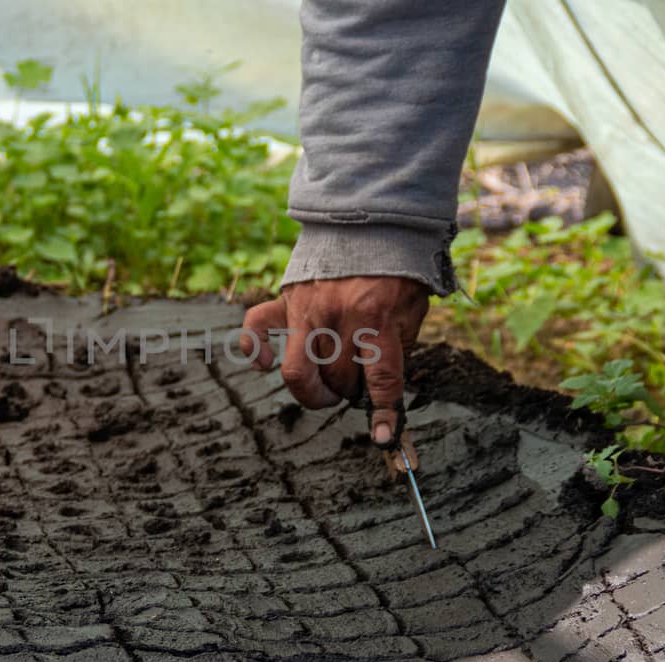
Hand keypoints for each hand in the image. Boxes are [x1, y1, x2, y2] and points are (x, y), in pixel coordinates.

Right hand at [240, 276, 431, 445]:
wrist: (372, 223)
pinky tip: (261, 362)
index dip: (383, 413)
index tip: (382, 436)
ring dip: (315, 388)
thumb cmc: (397, 272)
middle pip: (338, 381)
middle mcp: (337, 317)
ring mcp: (307, 309)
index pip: (381, 380)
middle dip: (350, 391)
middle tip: (357, 383)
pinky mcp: (286, 299)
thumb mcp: (412, 310)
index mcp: (376, 318)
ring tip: (326, 385)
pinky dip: (252, 348)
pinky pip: (255, 327)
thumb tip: (379, 390)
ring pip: (298, 372)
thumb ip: (397, 348)